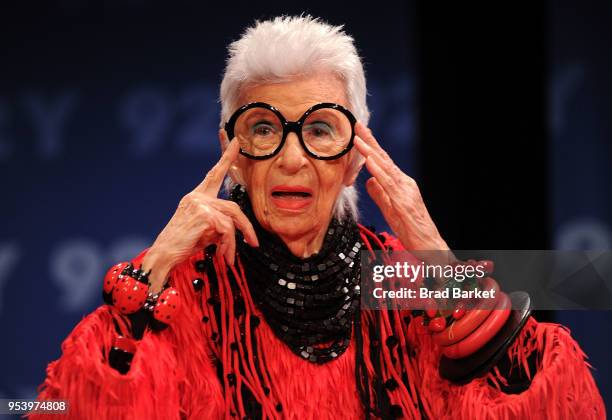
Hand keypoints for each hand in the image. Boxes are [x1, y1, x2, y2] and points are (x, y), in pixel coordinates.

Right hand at [144, 140, 257, 292]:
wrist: (164, 255)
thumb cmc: (182, 244)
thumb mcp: (203, 229)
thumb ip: (218, 221)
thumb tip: (236, 228)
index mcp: (196, 197)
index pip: (214, 173)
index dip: (227, 157)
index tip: (236, 141)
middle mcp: (197, 197)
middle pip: (233, 206)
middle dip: (246, 227)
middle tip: (254, 243)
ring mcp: (200, 204)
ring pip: (232, 219)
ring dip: (235, 242)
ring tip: (230, 257)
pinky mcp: (203, 215)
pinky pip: (226, 230)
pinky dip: (228, 245)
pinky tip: (222, 255)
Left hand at [354, 121, 448, 252]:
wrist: (430, 246)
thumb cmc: (412, 230)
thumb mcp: (390, 210)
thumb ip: (379, 194)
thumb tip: (368, 181)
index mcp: (401, 184)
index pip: (383, 162)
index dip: (371, 147)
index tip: (360, 133)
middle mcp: (404, 184)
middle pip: (384, 159)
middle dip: (370, 141)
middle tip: (357, 125)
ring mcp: (405, 192)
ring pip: (385, 168)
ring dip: (371, 153)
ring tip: (358, 140)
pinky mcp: (404, 202)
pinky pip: (389, 184)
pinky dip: (378, 171)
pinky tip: (369, 162)